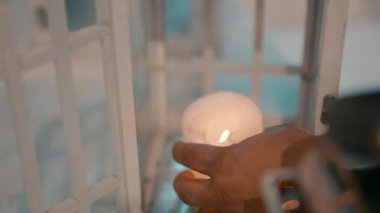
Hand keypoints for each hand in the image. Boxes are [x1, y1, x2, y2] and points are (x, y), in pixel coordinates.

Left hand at [172, 125, 313, 211]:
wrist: (317, 178)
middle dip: (180, 183)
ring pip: (203, 210)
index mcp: (224, 163)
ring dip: (200, 202)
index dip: (180, 151)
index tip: (178, 148)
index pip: (190, 156)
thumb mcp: (268, 137)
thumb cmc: (294, 150)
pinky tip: (228, 203)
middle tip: (183, 177)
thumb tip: (252, 146)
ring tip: (203, 196)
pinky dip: (222, 208)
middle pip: (186, 191)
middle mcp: (223, 190)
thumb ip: (253, 143)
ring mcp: (234, 209)